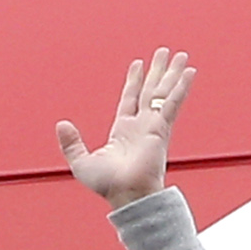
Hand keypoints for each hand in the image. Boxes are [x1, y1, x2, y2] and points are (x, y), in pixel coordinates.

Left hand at [57, 49, 195, 209]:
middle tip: (165, 53)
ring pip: (163, 92)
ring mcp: (153, 126)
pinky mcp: (161, 128)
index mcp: (124, 132)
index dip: (134, 81)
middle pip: (151, 91)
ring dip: (172, 73)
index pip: (130, 99)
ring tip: (181, 55)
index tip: (139, 64)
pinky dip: (181, 87)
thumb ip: (71, 143)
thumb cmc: (108, 187)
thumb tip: (61, 124)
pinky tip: (189, 72)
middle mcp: (141, 126)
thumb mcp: (80, 162)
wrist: (127, 195)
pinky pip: (172, 102)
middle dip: (158, 71)